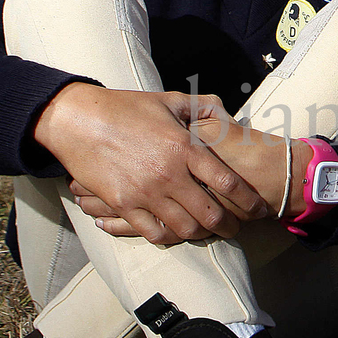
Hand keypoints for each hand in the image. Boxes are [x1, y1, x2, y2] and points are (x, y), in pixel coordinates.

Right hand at [70, 107, 305, 230]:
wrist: (79, 121)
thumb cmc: (126, 108)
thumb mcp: (168, 100)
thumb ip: (201, 107)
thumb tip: (225, 112)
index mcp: (185, 147)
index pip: (228, 182)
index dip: (248, 200)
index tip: (258, 209)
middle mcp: (170, 174)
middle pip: (210, 213)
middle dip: (229, 225)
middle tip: (236, 229)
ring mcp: (146, 192)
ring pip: (184, 228)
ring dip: (201, 235)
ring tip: (208, 234)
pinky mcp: (124, 204)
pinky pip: (153, 232)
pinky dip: (168, 237)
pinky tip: (174, 235)